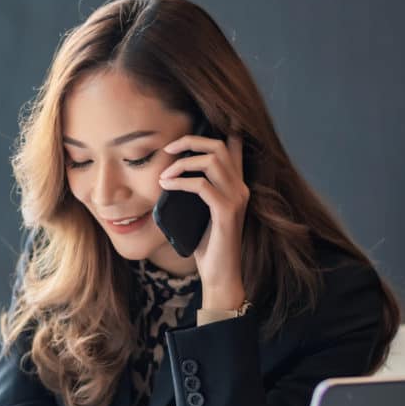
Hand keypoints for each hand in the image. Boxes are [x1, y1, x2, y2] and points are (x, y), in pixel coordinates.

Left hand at [158, 132, 249, 309]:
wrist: (219, 274)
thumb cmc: (207, 245)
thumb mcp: (199, 212)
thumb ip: (194, 191)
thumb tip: (167, 173)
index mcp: (236, 185)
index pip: (232, 146)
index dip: (212, 131)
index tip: (183, 137)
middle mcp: (241, 187)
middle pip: (218, 145)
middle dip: (190, 141)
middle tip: (167, 149)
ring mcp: (236, 198)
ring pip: (211, 160)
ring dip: (182, 163)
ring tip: (163, 175)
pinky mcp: (227, 212)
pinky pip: (202, 185)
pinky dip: (181, 182)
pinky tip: (166, 186)